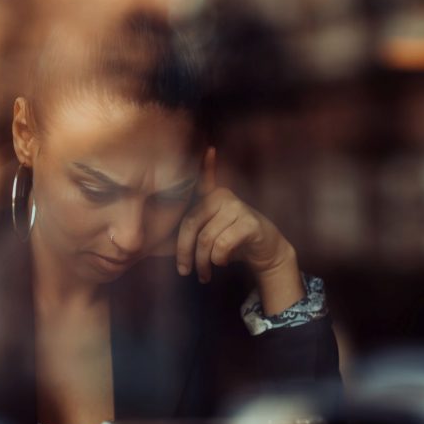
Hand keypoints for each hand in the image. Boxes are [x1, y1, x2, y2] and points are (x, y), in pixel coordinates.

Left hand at [176, 148, 303, 313]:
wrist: (264, 253)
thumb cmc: (231, 243)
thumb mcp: (208, 233)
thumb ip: (191, 228)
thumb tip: (159, 238)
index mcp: (212, 196)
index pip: (201, 181)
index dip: (205, 165)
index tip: (209, 149)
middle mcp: (224, 197)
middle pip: (191, 224)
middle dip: (185, 252)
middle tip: (184, 270)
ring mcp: (237, 208)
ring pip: (206, 239)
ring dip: (202, 262)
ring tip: (204, 274)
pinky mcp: (249, 223)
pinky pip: (223, 244)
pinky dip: (219, 259)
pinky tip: (222, 262)